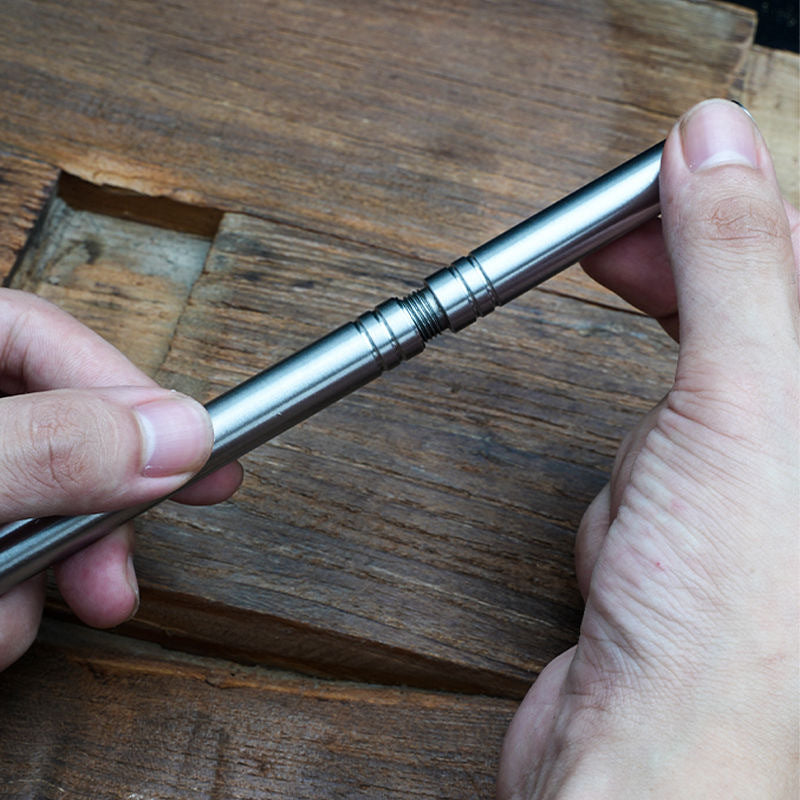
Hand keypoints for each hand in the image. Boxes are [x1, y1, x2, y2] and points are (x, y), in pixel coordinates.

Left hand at [0, 290, 242, 669]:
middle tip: (143, 551)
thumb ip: (53, 447)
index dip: (130, 392)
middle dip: (100, 510)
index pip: (47, 337)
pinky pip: (7, 549)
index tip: (196, 449)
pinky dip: (12, 595)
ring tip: (14, 622)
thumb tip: (178, 438)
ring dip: (49, 572)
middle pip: (58, 434)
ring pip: (36, 506)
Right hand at [498, 99, 798, 797]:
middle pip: (746, 330)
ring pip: (679, 416)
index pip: (798, 273)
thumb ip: (736, 265)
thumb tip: (715, 144)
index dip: (732, 212)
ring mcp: (748, 509)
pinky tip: (623, 556)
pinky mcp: (681, 549)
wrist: (645, 760)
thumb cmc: (729, 620)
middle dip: (677, 307)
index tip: (662, 177)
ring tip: (649, 512)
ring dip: (645, 449)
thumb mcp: (746, 403)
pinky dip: (615, 504)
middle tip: (606, 248)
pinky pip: (638, 480)